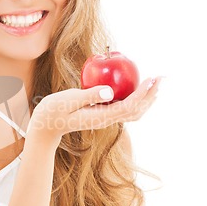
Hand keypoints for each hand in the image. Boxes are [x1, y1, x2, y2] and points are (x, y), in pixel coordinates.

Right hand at [29, 76, 161, 142]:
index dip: (142, 93)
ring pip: (132, 112)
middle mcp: (106, 120)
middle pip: (136, 111)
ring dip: (146, 99)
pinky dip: (135, 98)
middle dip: (150, 96)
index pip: (128, 106)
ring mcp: (104, 118)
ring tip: (154, 84)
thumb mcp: (69, 100)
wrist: (46, 126)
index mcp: (100, 117)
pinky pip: (123, 108)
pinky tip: (136, 88)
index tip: (151, 80)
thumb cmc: (53, 111)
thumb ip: (89, 95)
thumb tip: (111, 91)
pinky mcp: (102, 115)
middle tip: (160, 79)